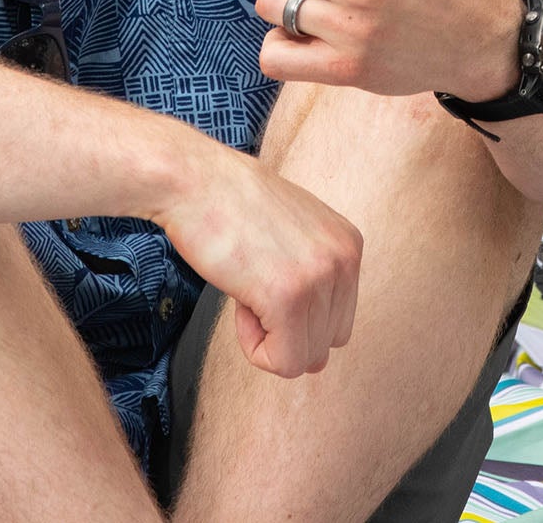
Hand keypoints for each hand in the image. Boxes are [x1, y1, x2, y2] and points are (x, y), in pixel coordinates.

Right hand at [152, 147, 361, 378]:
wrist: (193, 181)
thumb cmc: (229, 206)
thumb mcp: (293, 234)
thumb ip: (313, 278)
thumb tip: (318, 357)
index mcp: (349, 244)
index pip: (338, 320)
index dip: (294, 313)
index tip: (264, 275)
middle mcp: (344, 260)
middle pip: (326, 343)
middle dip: (285, 330)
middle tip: (252, 285)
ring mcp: (320, 278)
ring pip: (305, 357)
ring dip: (267, 336)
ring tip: (246, 286)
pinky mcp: (288, 297)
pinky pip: (283, 362)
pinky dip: (255, 349)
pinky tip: (240, 304)